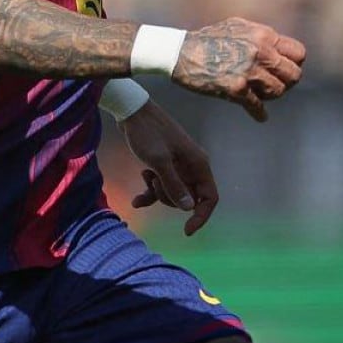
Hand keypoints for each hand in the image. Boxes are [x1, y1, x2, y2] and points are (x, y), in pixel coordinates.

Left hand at [121, 102, 220, 234]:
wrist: (132, 112)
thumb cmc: (148, 133)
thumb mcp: (159, 162)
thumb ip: (173, 185)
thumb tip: (187, 208)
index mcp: (198, 165)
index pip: (210, 198)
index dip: (201, 216)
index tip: (187, 231)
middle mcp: (192, 167)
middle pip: (188, 198)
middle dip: (169, 198)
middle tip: (154, 181)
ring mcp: (178, 167)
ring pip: (173, 194)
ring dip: (157, 193)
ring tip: (145, 176)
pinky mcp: (164, 165)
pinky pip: (161, 187)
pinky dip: (149, 193)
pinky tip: (136, 201)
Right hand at [171, 18, 305, 121]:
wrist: (180, 52)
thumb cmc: (207, 40)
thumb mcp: (239, 28)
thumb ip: (261, 37)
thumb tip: (278, 49)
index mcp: (263, 35)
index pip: (298, 53)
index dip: (293, 64)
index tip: (283, 71)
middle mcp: (260, 51)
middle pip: (294, 74)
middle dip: (286, 83)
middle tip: (275, 86)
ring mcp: (248, 70)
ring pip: (278, 91)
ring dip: (270, 96)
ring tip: (261, 96)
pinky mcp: (236, 88)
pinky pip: (257, 106)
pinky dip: (259, 114)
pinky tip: (260, 116)